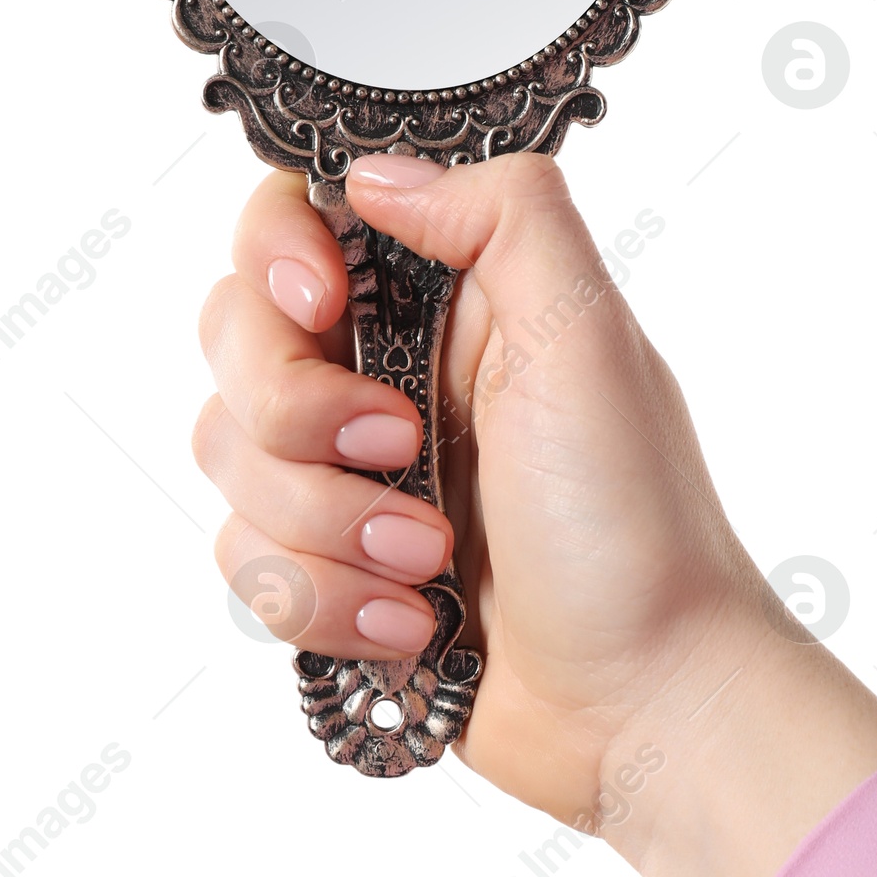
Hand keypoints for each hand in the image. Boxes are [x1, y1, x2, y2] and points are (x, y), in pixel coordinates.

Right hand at [194, 152, 876, 876]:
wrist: (645, 703)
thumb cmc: (635, 528)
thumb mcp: (589, 337)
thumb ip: (501, 215)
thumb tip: (374, 173)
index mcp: (451, 298)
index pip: (296, 225)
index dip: (279, 261)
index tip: (324, 310)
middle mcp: (390, 372)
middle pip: (234, 339)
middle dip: (301, 416)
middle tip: (403, 452)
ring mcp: (354, 476)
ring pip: (231, 461)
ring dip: (326, 526)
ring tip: (429, 563)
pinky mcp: (333, 571)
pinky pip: (246, 563)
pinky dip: (325, 601)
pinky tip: (409, 623)